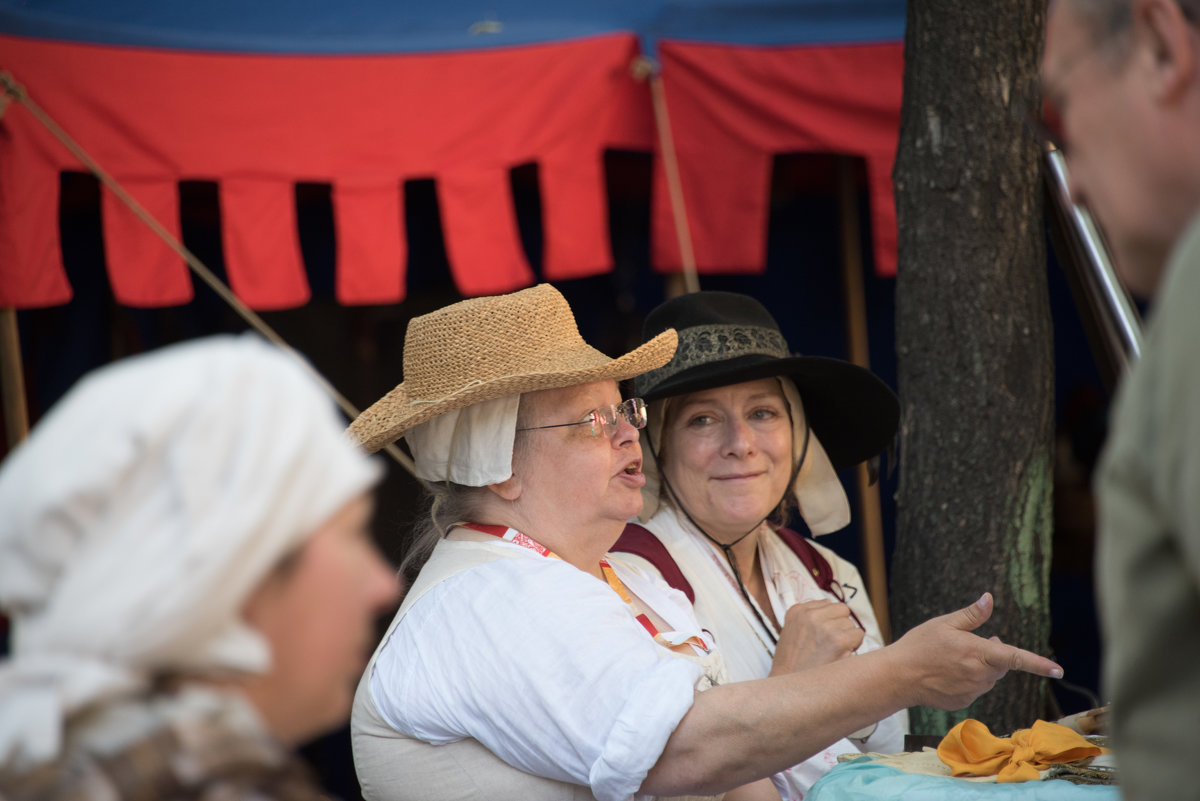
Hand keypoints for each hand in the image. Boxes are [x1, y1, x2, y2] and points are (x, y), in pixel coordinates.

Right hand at [769, 599, 863, 675]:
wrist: (789, 690)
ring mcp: (825, 627)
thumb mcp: (790, 633)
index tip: (822, 636)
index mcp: (797, 611)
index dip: (830, 621)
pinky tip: (840, 657)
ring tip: (832, 653)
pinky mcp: (839, 640)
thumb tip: (830, 605)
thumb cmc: (792, 666)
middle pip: (842, 610)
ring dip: (847, 638)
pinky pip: (859, 635)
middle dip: (841, 626)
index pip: (827, 604)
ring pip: (851, 624)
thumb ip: (808, 618)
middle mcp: (810, 615)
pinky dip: (854, 646)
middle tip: (831, 645)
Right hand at [891, 592, 1062, 709]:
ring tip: (951, 660)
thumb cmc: (919, 646)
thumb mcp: (944, 624)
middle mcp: (980, 675)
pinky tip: (945, 674)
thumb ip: (972, 615)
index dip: (1039, 664)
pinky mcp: (963, 702)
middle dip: (993, 655)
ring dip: (979, 668)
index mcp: (978, 653)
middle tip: (970, 644)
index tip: (1058, 671)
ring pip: (987, 678)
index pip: (1016, 658)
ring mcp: (972, 691)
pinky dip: (966, 681)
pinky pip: (974, 689)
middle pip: (1000, 666)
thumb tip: (989, 598)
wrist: (898, 677)